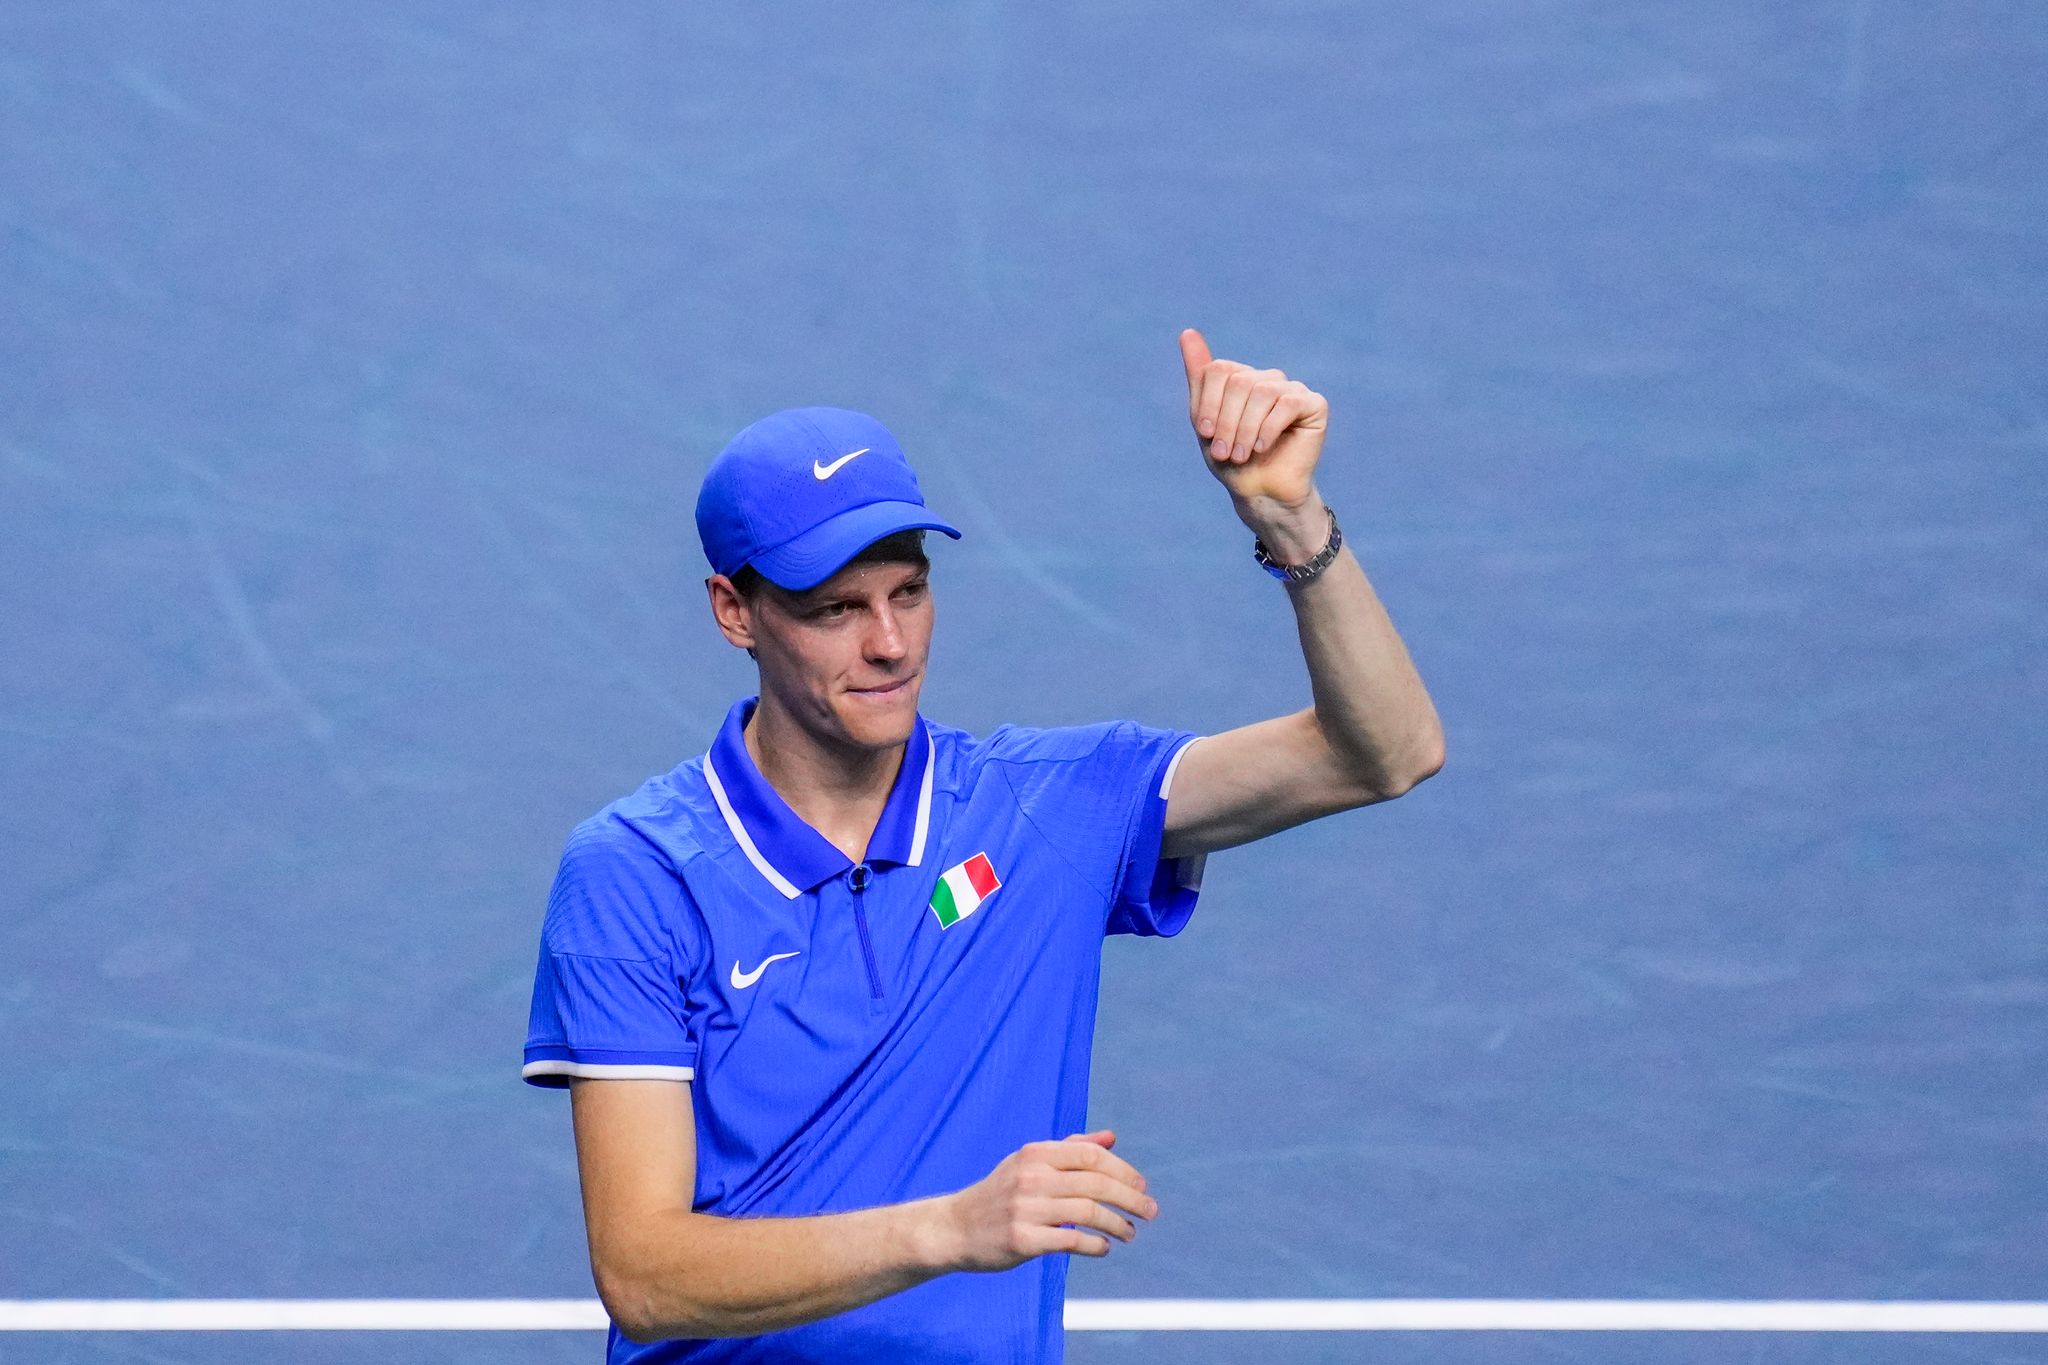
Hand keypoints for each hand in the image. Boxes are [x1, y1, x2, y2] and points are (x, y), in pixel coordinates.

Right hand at [937, 1130, 1157, 1270]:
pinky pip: (1071, 1240)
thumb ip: (1070, 1149)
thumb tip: (1110, 1138)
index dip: (1123, 1170)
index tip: (1142, 1186)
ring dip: (1117, 1224)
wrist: (954, 1228)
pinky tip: (1104, 1248)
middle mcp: (1031, 1177)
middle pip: (1096, 1183)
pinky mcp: (1022, 1240)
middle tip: (1150, 1212)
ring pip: (1088, 1212)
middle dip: (1130, 1198)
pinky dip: (1095, 1245)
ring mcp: (1025, 1209)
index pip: (1091, 1156)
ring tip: (1130, 1233)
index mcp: (1035, 1153)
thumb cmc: (1000, 1193)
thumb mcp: (1029, 1163)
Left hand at [1178, 328, 1328, 512]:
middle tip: (1224, 453)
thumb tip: (1187, 332)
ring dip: (1245, 430)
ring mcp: (1292, 389)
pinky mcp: (1314, 404)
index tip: (1205, 434)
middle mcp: (1267, 378)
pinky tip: (1263, 448)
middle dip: (1226, 422)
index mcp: (1241, 378)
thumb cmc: (1232, 461)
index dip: (1208, 404)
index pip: (1218, 370)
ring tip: (1242, 455)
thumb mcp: (1205, 421)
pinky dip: (1268, 429)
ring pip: (1261, 392)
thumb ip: (1199, 377)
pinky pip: (1287, 403)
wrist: (1261, 493)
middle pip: (1239, 381)